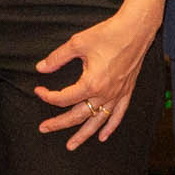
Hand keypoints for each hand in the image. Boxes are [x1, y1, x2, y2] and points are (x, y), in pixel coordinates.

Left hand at [33, 6, 159, 149]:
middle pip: (77, 115)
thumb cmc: (108, 34)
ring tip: (71, 145)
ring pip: (97, 122)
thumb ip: (57, 58)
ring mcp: (117, 95)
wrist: (136, 29)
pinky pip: (117, 116)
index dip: (47, 97)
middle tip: (44, 128)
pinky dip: (110, 127)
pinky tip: (102, 136)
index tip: (38, 91)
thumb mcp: (77, 43)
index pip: (63, 98)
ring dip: (83, 135)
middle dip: (59, 123)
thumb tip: (41, 68)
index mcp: (91, 84)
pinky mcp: (126, 92)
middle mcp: (104, 94)